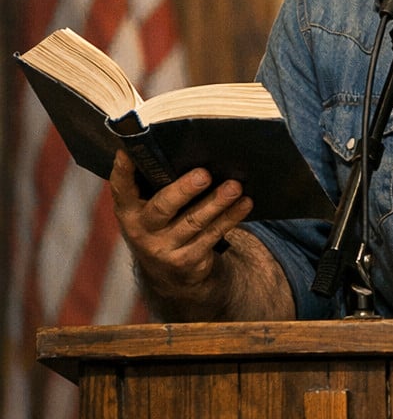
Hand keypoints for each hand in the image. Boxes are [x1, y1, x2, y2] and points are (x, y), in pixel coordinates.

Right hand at [109, 150, 253, 302]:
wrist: (168, 273)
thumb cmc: (162, 223)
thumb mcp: (149, 206)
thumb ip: (155, 181)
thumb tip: (178, 144)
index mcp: (128, 210)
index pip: (121, 188)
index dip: (122, 170)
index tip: (128, 151)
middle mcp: (141, 230)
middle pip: (163, 207)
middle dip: (184, 190)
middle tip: (204, 174)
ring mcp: (163, 249)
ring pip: (193, 222)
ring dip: (217, 202)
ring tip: (234, 186)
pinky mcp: (187, 261)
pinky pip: (212, 235)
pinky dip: (230, 218)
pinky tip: (244, 203)